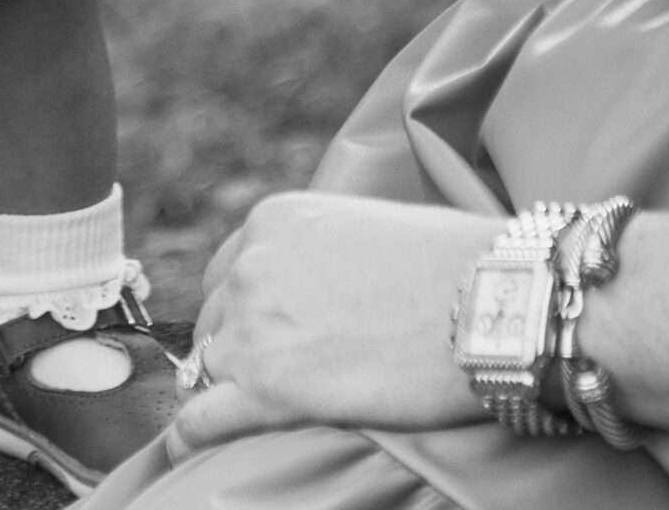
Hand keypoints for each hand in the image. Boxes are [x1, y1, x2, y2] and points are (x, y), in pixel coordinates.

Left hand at [173, 193, 489, 452]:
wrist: (486, 304)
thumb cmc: (451, 264)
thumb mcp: (362, 228)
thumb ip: (319, 256)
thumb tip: (318, 292)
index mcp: (274, 221)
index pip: (232, 270)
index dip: (248, 306)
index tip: (265, 330)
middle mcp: (253, 266)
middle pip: (219, 319)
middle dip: (243, 345)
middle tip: (284, 371)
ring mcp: (255, 327)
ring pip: (213, 366)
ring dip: (234, 386)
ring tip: (257, 410)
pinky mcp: (270, 390)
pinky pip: (203, 419)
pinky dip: (189, 435)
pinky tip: (182, 447)